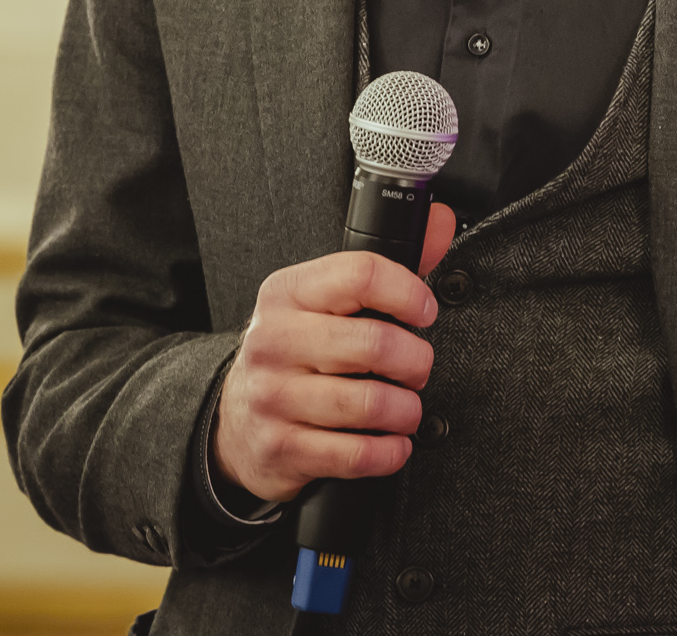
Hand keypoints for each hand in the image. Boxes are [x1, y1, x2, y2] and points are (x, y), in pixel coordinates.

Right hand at [210, 204, 458, 505]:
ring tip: (406, 408)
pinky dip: (388, 452)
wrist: (237, 421)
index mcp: (288, 294)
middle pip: (374, 344)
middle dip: (416, 361)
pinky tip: (392, 443)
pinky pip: (354, 455)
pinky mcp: (281, 447)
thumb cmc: (297, 354)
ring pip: (369, 403)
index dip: (408, 293)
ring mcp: (274, 396)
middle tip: (417, 368)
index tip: (424, 311)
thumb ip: (388, 266)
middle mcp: (275, 341)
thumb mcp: (327, 303)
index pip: (361, 275)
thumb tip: (439, 223)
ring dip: (406, 411)